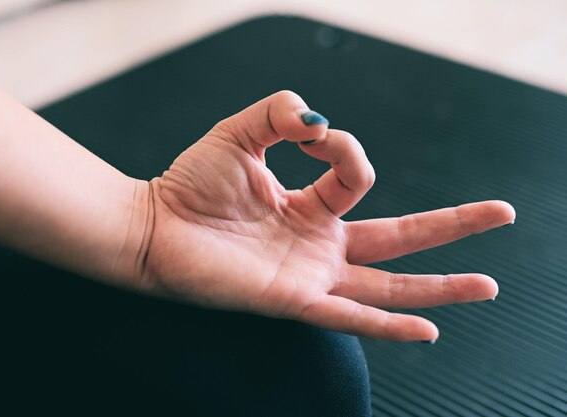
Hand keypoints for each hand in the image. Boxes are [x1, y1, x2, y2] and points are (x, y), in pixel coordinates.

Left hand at [138, 91, 514, 341]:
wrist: (153, 227)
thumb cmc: (190, 184)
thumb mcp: (241, 133)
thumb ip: (281, 114)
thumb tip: (319, 121)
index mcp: (309, 207)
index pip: (357, 176)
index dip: (343, 147)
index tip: (308, 133)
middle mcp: (318, 244)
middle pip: (401, 236)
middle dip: (453, 226)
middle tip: (502, 214)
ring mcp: (310, 274)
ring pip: (388, 284)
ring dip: (439, 286)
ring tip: (487, 286)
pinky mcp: (292, 299)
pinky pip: (350, 314)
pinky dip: (388, 325)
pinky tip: (428, 329)